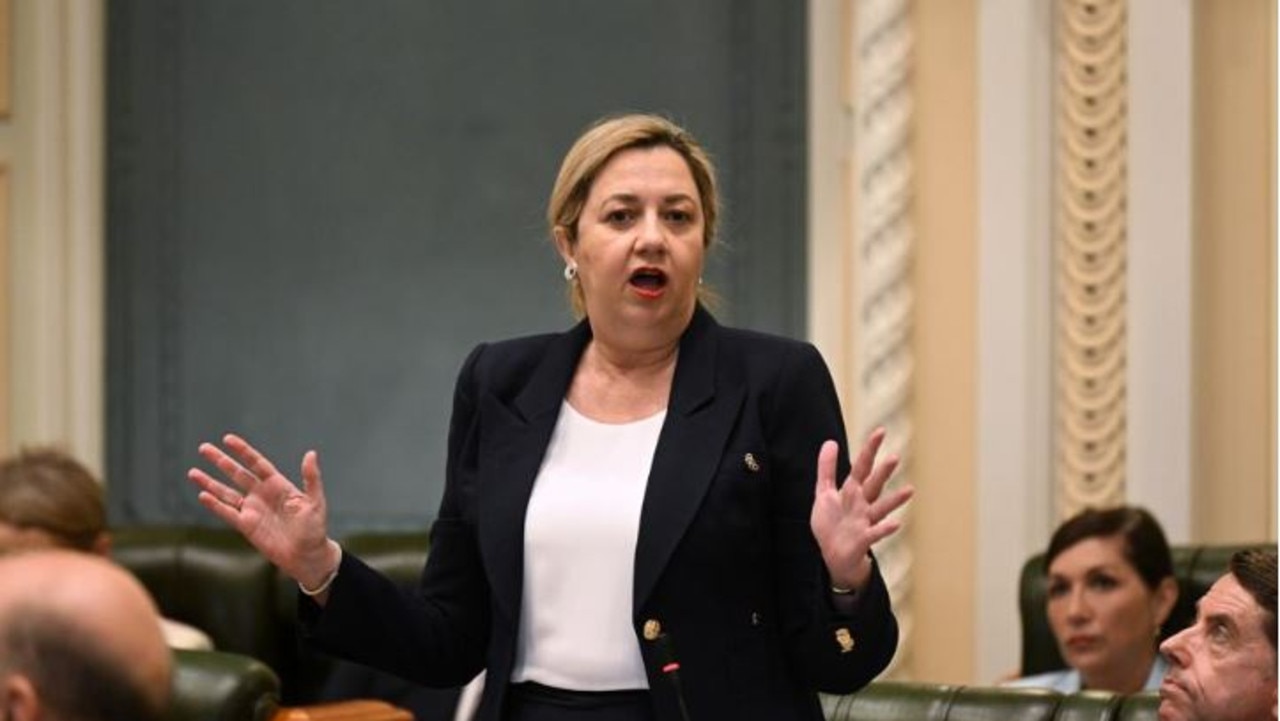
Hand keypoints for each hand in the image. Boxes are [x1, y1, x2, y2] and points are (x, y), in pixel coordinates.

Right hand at [187, 433, 339, 589]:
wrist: (307, 555)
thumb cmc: (314, 528)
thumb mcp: (315, 501)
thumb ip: (311, 478)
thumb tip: (311, 454)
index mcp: (278, 485)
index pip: (256, 463)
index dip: (243, 451)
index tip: (227, 439)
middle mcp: (262, 494)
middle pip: (237, 473)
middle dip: (220, 461)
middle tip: (203, 448)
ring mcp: (252, 510)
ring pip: (226, 492)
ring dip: (210, 482)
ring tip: (192, 472)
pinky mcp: (246, 526)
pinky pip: (227, 513)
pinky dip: (215, 505)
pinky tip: (202, 495)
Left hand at [809, 428, 913, 590]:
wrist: (832, 555)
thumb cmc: (831, 523)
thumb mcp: (824, 493)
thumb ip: (826, 468)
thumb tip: (830, 442)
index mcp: (852, 491)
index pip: (862, 466)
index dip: (870, 449)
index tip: (881, 431)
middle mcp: (863, 504)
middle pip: (874, 484)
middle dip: (883, 472)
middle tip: (895, 457)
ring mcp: (865, 521)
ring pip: (881, 508)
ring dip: (894, 500)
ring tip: (909, 490)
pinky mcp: (863, 539)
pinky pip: (876, 533)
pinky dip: (885, 529)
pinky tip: (897, 523)